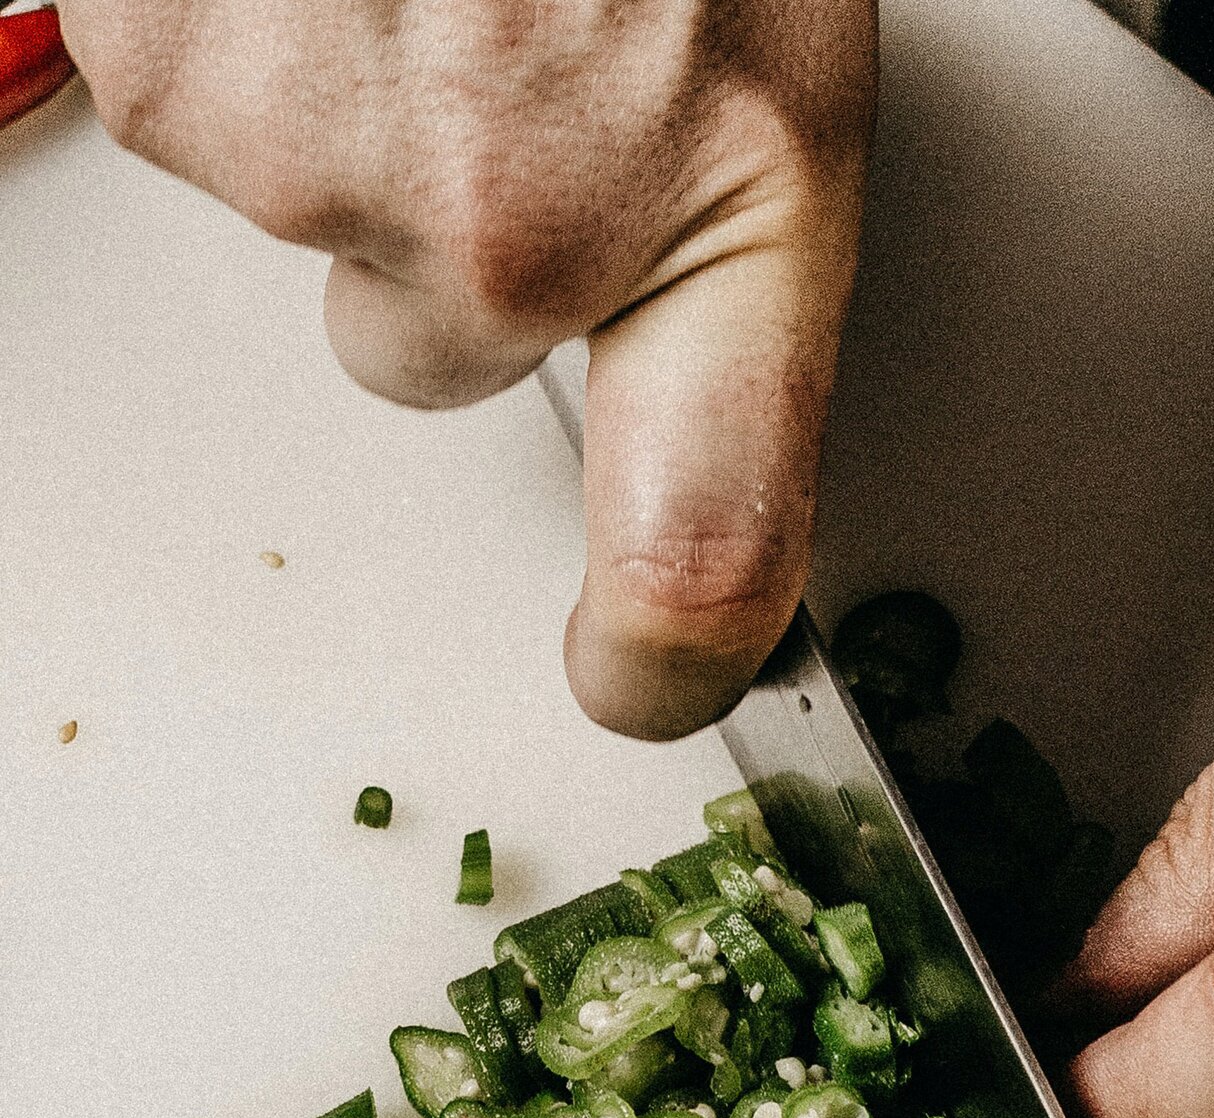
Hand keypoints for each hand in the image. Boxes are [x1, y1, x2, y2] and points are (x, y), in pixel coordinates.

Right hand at [59, 0, 875, 737]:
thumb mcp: (770, 55)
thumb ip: (706, 268)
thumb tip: (673, 449)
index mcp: (723, 208)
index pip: (714, 542)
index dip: (669, 651)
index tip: (639, 680)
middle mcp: (513, 217)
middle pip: (430, 357)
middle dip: (456, 242)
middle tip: (512, 60)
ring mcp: (322, 142)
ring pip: (312, 220)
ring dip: (363, 107)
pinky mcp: (166, 60)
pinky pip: (201, 101)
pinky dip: (259, 30)